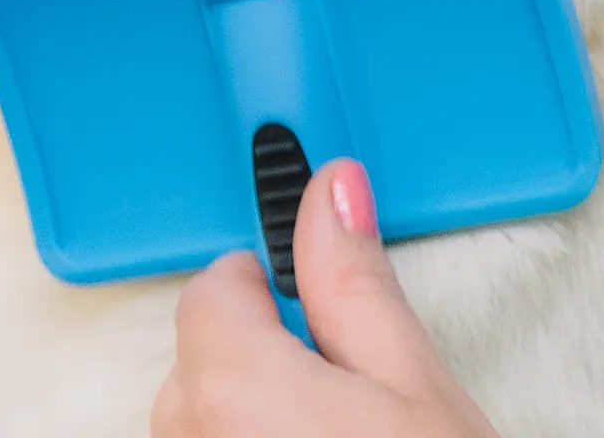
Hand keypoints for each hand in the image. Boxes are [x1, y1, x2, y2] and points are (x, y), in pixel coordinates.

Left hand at [154, 161, 497, 437]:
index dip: (273, 283)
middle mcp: (189, 433)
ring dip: (254, 406)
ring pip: (201, 411)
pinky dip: (247, 437)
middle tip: (351, 381)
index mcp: (233, 385)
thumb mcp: (414, 380)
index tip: (317, 293)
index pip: (213, 288)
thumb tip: (334, 191)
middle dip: (267, 349)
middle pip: (201, 353)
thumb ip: (355, 283)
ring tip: (338, 430)